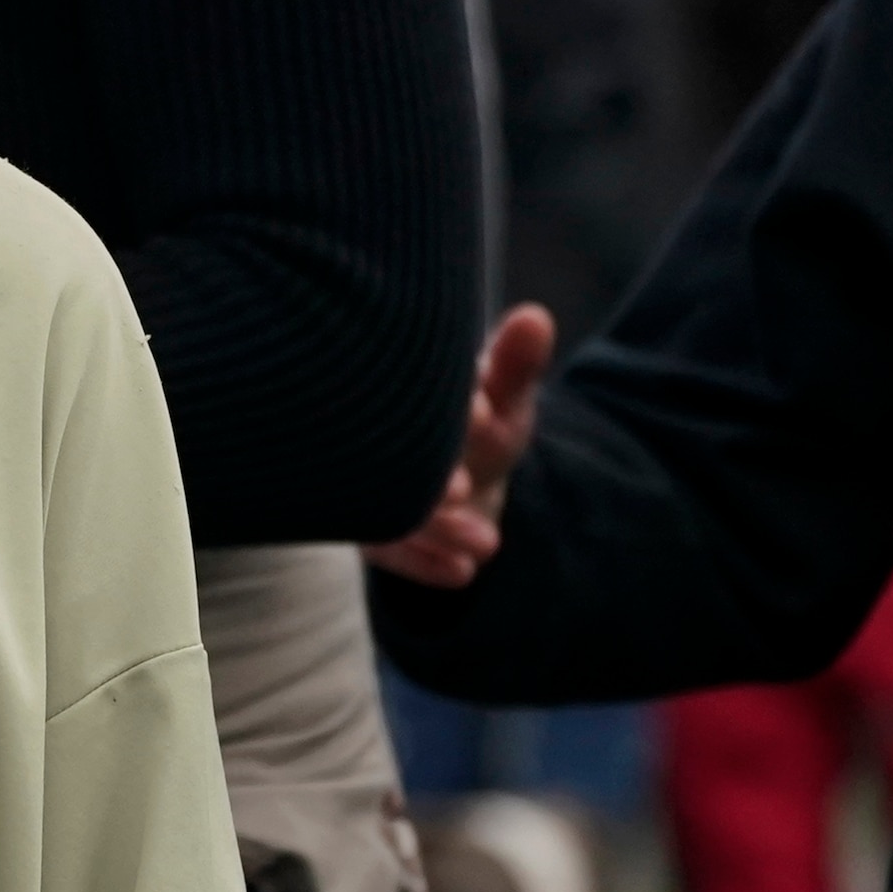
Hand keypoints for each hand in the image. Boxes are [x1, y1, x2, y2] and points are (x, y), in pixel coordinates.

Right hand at [371, 304, 551, 589]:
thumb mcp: (505, 396)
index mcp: (393, 386)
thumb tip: (537, 318)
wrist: (461, 477)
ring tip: (487, 545)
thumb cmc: (480, 424)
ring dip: (432, 528)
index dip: (448, 405)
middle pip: (386, 455)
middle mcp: (365, 431)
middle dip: (425, 474)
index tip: (482, 416)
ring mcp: (355, 481)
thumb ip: (516, 363)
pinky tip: (463, 572)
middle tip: (464, 491)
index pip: (405, 391)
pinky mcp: (359, 525)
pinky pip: (381, 548)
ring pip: (381, 508)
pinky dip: (421, 564)